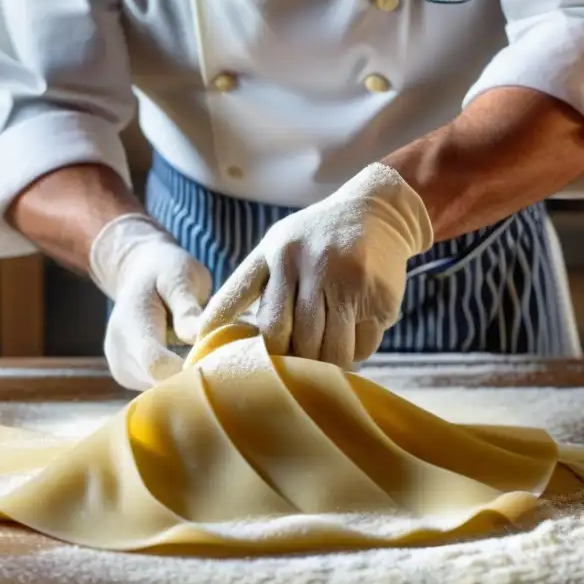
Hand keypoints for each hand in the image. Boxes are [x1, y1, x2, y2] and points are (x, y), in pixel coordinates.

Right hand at [90, 214, 210, 390]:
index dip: (190, 371)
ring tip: (208, 356)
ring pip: (161, 391)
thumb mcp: (180, 276)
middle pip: (160, 384)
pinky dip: (179, 380)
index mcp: (130, 326)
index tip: (221, 362)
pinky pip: (159, 389)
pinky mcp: (131, 379)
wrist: (138, 273)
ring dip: (188, 380)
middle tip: (224, 360)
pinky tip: (193, 362)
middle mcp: (120, 354)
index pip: (157, 365)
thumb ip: (187, 308)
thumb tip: (200, 338)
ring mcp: (123, 370)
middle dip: (194, 378)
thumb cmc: (165, 270)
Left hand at [197, 164, 432, 367]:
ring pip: (330, 352)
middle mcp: (313, 266)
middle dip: (292, 363)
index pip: (264, 320)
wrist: (377, 211)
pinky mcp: (381, 298)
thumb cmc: (314, 238)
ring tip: (321, 363)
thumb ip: (242, 288)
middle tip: (291, 372)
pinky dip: (355, 352)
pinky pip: (362, 347)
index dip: (254, 351)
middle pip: (295, 342)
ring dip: (325, 366)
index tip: (242, 370)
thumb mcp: (273, 248)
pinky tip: (352, 335)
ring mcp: (350, 282)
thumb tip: (202, 333)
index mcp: (279, 255)